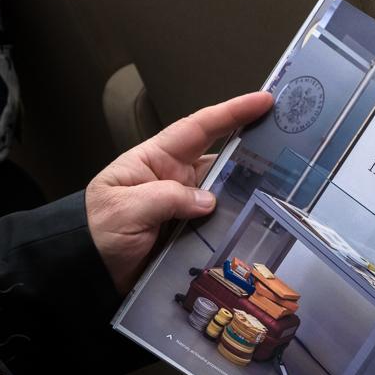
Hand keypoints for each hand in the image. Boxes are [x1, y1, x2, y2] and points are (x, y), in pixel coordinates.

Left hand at [86, 91, 272, 294]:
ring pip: (226, 194)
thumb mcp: (123, 209)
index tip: (263, 101)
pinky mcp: (190, 234)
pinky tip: (256, 228)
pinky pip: (220, 226)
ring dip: (248, 195)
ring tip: (281, 192)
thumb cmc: (94, 232)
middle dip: (253, 151)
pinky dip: (237, 226)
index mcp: (155, 160)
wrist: (86, 274)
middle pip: (222, 159)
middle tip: (288, 147)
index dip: (232, 112)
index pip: (198, 127)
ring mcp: (184, 208)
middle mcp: (175, 180)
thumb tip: (208, 200)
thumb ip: (164, 199)